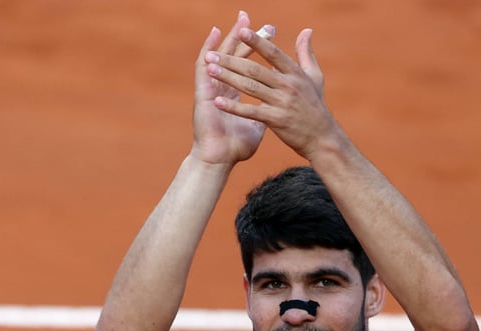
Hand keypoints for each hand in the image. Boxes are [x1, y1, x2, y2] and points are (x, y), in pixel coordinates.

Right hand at [190, 12, 269, 165]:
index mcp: (235, 94)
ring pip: (222, 56)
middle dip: (248, 37)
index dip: (258, 49)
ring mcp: (212, 88)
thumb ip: (265, 114)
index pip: (249, 66)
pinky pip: (204, 65)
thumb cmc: (235, 148)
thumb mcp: (257, 127)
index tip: (271, 33)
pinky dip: (208, 48)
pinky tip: (215, 34)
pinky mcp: (202, 91)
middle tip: (260, 21)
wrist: (220, 160)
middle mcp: (223, 87)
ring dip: (231, 38)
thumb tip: (277, 110)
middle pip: (237, 56)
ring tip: (241, 20)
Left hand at [202, 27, 337, 160]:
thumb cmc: (316, 107)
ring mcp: (282, 103)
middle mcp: (288, 86)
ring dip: (228, 78)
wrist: (322, 139)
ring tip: (210, 71)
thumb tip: (307, 31)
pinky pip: (251, 111)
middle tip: (211, 55)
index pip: (273, 53)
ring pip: (251, 87)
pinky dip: (234, 107)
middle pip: (256, 69)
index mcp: (295, 73)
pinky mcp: (277, 120)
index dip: (257, 42)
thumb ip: (307, 53)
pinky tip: (218, 102)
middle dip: (231, 61)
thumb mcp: (315, 77)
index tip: (241, 31)